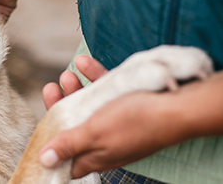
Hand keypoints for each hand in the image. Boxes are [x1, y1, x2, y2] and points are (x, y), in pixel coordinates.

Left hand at [39, 55, 182, 178]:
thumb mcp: (94, 133)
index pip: (66, 155)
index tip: (42, 124)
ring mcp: (118, 124)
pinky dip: (96, 79)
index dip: (51, 142)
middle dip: (61, 106)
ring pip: (90, 107)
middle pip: (75, 126)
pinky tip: (85, 63)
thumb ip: (69, 145)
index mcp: (96, 156)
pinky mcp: (129, 107)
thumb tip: (45, 161)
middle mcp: (106, 143)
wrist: (179, 106)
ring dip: (76, 90)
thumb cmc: (136, 122)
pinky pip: (107, 93)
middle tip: (52, 87)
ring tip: (67, 73)